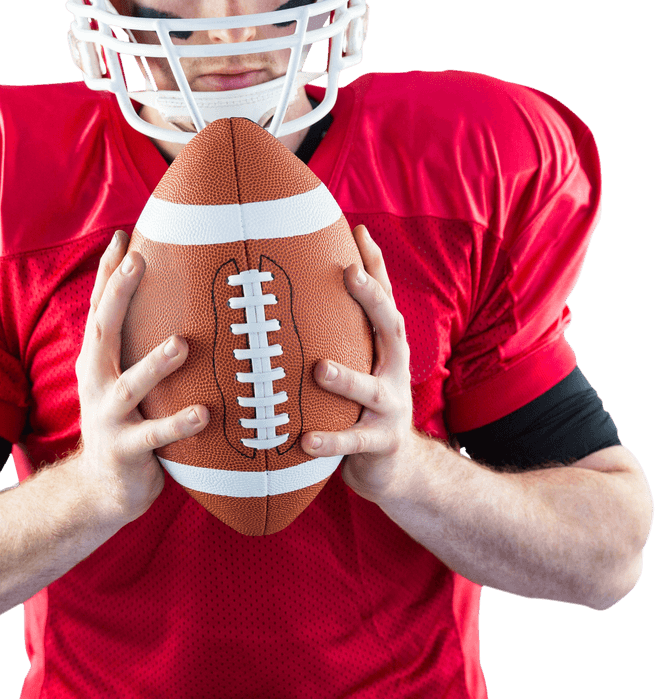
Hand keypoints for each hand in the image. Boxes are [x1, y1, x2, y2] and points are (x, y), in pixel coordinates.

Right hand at [75, 230, 208, 522]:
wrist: (100, 490)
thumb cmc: (126, 423)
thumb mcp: (125, 380)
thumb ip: (141, 347)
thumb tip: (181, 302)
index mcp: (97, 362)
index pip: (99, 309)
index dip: (108, 273)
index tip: (123, 237)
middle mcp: (95, 383)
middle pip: (102, 331)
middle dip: (117, 295)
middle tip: (138, 263)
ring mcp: (107, 417)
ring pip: (129, 386)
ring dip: (154, 364)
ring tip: (182, 344)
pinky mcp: (126, 451)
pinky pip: (156, 436)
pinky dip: (178, 424)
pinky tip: (204, 413)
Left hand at [301, 225, 417, 503]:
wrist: (393, 467)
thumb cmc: (363, 405)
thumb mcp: (360, 363)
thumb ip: (340, 331)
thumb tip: (305, 282)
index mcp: (386, 349)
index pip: (384, 300)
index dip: (375, 266)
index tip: (359, 231)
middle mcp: (394, 371)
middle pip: (391, 328)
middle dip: (374, 299)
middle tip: (350, 275)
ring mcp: (392, 409)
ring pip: (370, 390)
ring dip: (346, 378)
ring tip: (319, 368)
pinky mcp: (380, 445)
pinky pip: (354, 442)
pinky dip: (331, 441)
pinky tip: (305, 439)